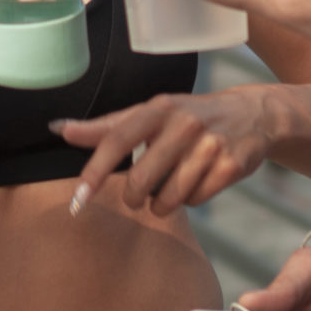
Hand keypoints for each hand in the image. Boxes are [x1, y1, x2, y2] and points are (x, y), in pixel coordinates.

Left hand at [56, 88, 273, 215]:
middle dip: (134, 197)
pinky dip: (192, 199)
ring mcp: (211, 144)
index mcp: (158, 107)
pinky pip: (197, 200)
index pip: (117, 139)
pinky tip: (197, 183)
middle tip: (137, 195)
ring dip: (163, 203)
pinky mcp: (232, 165)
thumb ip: (105, 126)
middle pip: (141, 180)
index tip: (77, 201)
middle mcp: (184, 122)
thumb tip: (58, 128)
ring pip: (170, 197)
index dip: (94, 171)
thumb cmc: (187, 117)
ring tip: (170, 188)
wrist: (252, 115)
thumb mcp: (150, 114)